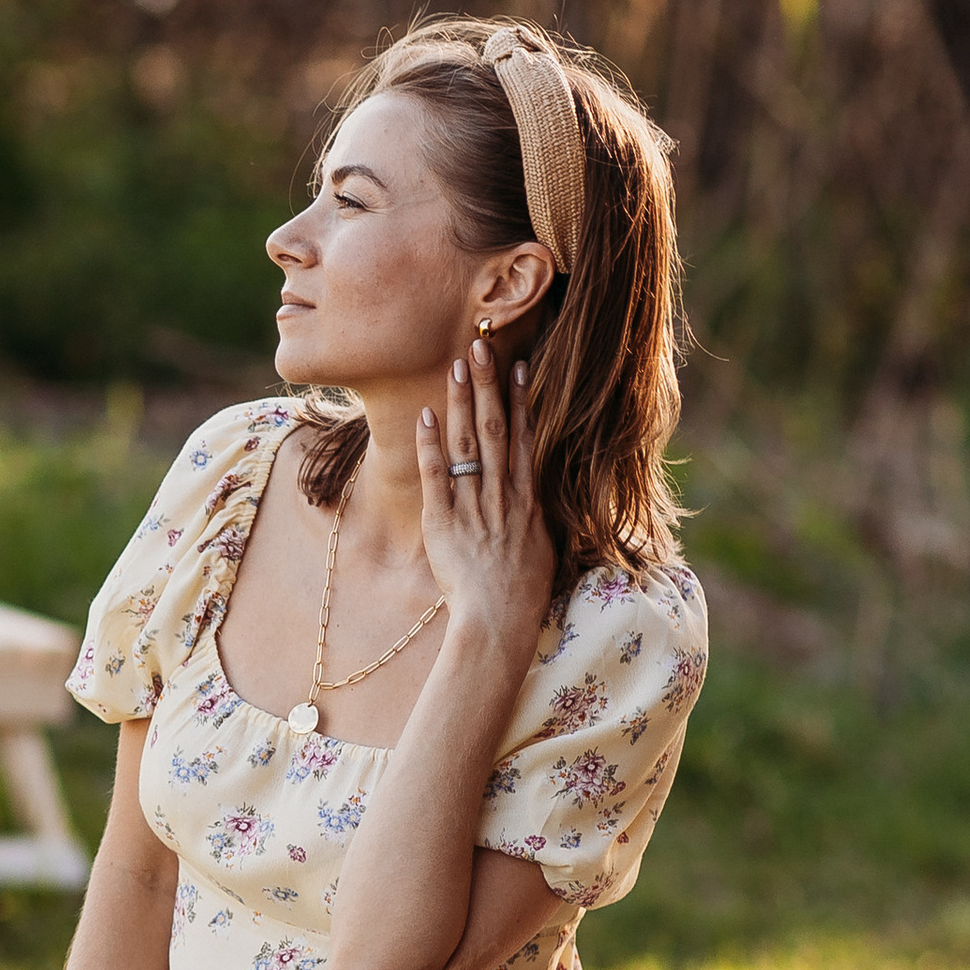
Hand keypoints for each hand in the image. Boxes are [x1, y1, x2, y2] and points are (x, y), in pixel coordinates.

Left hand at [418, 335, 553, 659]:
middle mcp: (503, 496)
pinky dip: (431, 446)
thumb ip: (538, 517)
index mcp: (528, 500)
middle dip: (489, 386)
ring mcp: (474, 507)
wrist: (500, 622)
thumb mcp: (543, 548)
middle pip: (497, 430)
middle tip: (482, 346)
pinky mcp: (444, 524)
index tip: (518, 366)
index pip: (525, 438)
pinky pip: (437, 478)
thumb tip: (538, 497)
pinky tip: (426, 416)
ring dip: (462, 403)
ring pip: (469, 445)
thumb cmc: (523, 593)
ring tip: (457, 365)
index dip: (521, 400)